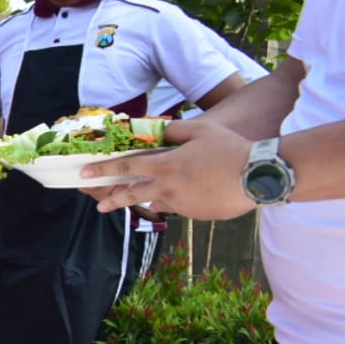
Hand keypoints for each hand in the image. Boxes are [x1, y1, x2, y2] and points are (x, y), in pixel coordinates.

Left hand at [81, 117, 256, 218]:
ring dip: (150, 200)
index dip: (103, 170)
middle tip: (99, 205)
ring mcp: (182, 204)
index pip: (126, 167)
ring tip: (145, 199)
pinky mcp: (196, 214)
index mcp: (166, 165)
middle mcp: (168, 187)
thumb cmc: (230, 149)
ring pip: (159, 202)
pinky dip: (180, 201)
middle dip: (112, 199)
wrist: (259, 175)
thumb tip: (158, 128)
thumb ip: (175, 130)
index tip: (85, 175)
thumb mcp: (201, 130)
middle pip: (132, 194)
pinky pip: (182, 207)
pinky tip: (192, 194)